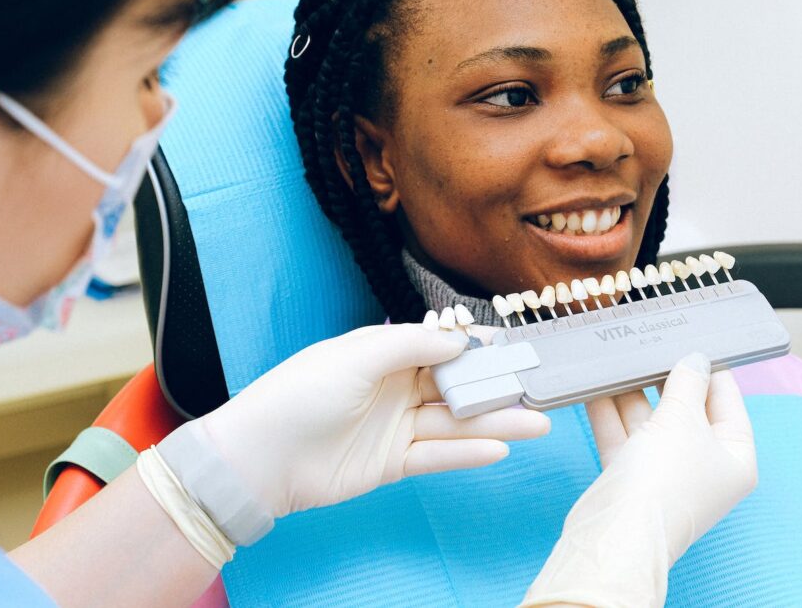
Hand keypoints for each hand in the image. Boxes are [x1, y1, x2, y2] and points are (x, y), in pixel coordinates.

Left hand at [198, 323, 550, 518]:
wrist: (262, 457)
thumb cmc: (300, 395)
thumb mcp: (356, 357)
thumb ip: (410, 345)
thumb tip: (457, 338)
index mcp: (382, 353)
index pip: (441, 346)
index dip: (478, 346)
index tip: (516, 344)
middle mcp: (393, 387)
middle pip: (455, 385)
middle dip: (496, 386)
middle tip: (539, 386)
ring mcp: (394, 426)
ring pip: (454, 423)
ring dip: (495, 422)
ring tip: (537, 421)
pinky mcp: (390, 463)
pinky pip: (437, 456)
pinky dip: (467, 454)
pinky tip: (500, 448)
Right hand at [521, 353, 756, 606]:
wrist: (618, 532)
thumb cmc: (666, 478)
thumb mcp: (683, 419)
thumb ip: (687, 384)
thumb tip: (694, 359)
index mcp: (734, 457)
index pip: (728, 402)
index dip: (711, 370)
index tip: (692, 339)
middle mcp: (702, 465)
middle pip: (686, 410)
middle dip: (664, 379)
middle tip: (650, 342)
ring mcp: (664, 471)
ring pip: (649, 421)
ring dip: (632, 392)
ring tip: (619, 357)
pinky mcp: (629, 476)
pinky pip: (622, 435)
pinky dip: (610, 412)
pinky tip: (596, 384)